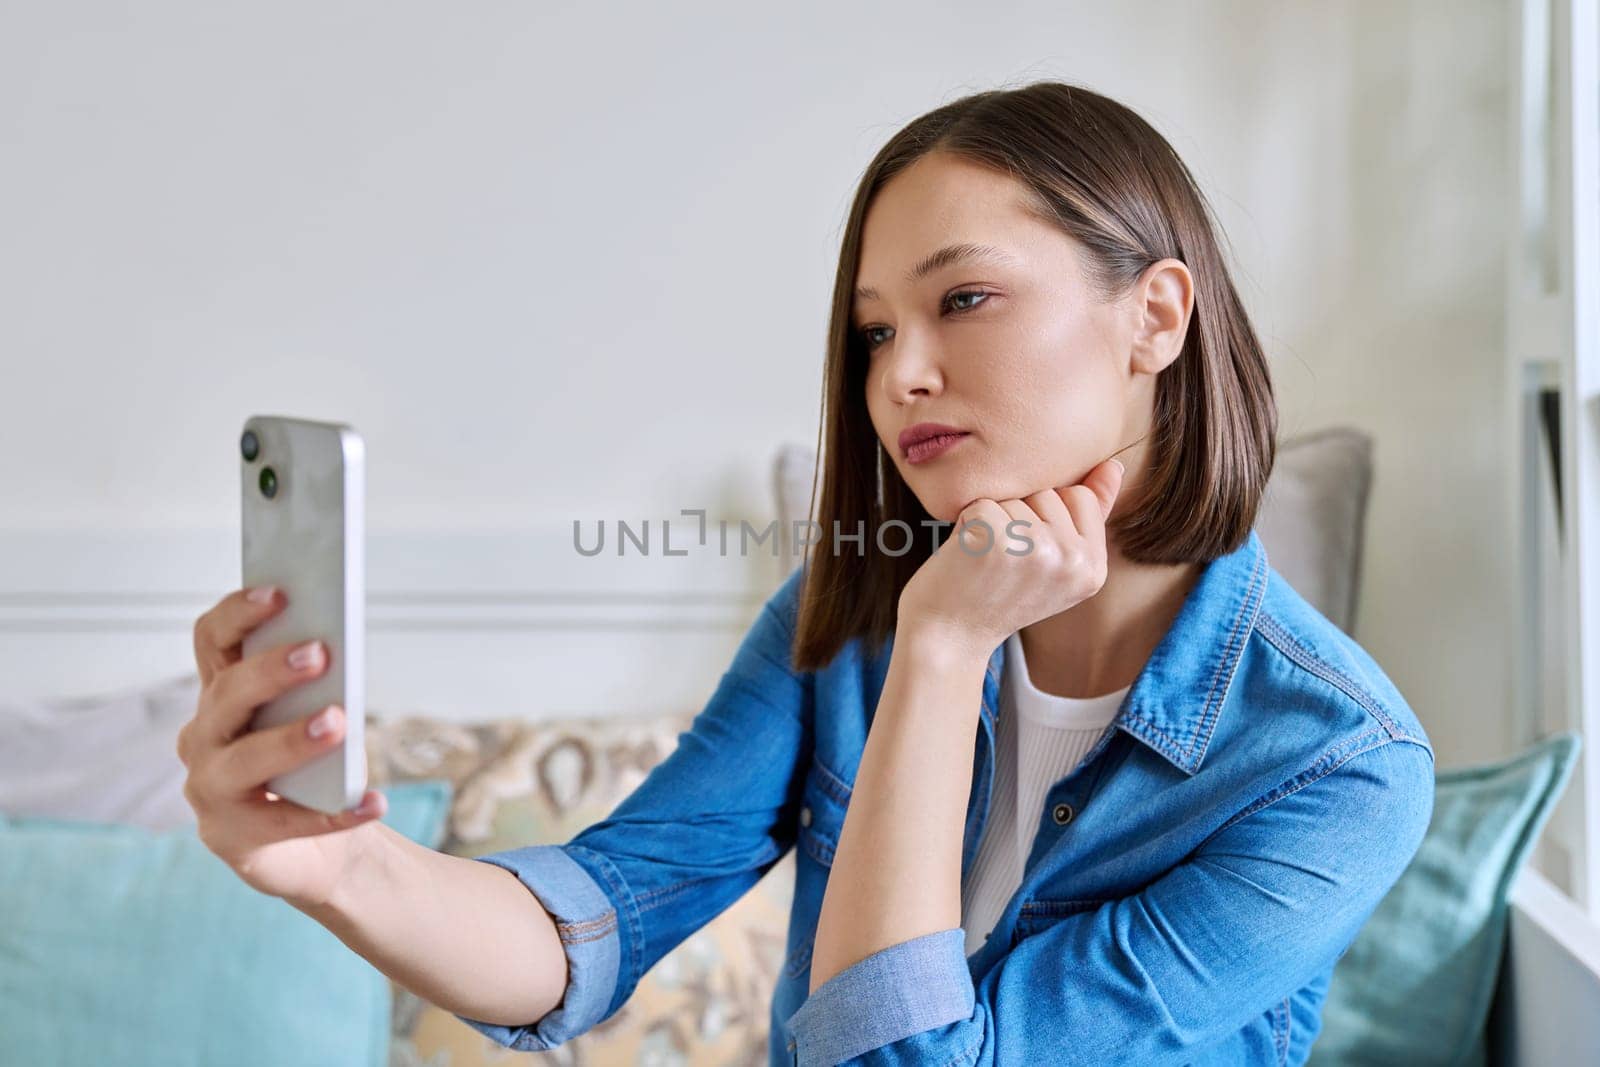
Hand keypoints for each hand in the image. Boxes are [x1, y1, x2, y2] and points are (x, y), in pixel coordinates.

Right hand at [178, 587, 388, 909]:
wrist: (312, 849)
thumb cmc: (311, 768)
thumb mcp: (311, 718)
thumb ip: (316, 686)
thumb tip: (340, 648)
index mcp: (221, 694)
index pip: (213, 640)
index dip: (239, 613)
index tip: (280, 592)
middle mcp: (203, 737)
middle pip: (229, 693)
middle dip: (272, 670)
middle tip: (321, 653)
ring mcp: (209, 789)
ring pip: (245, 759)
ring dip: (292, 739)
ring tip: (338, 723)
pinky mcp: (232, 838)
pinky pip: (286, 822)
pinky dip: (334, 813)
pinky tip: (373, 802)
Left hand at [896, 458, 1125, 659]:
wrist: (949, 639)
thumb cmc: (997, 595)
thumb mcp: (1055, 563)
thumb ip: (1088, 514)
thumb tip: (1114, 465)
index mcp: (1093, 568)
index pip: (1078, 496)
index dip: (1043, 514)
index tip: (1026, 554)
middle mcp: (1072, 562)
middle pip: (1046, 492)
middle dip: (1016, 516)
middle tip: (1003, 563)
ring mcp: (1036, 551)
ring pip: (1012, 496)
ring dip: (990, 521)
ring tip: (985, 561)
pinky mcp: (996, 542)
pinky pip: (981, 503)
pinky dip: (965, 523)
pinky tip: (966, 557)